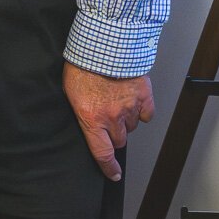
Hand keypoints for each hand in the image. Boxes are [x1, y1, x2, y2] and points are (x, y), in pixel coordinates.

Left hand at [62, 64, 154, 181]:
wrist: (103, 44)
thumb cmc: (83, 64)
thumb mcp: (71, 92)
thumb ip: (82, 112)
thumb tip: (86, 120)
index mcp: (92, 118)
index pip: (101, 153)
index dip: (108, 168)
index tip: (113, 174)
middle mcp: (113, 117)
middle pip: (119, 139)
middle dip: (114, 133)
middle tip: (108, 117)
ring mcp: (130, 107)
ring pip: (132, 126)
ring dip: (126, 120)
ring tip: (117, 101)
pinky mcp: (144, 96)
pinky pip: (147, 113)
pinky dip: (142, 110)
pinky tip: (133, 99)